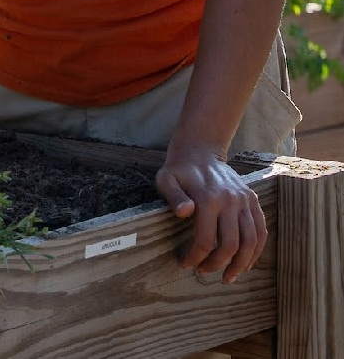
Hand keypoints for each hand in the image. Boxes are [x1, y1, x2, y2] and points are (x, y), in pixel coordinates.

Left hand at [157, 144, 265, 282]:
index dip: (197, 256)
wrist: (200, 152)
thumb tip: (183, 212)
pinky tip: (245, 262)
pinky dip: (256, 250)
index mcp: (208, 198)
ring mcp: (245, 201)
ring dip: (241, 263)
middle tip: (205, 271)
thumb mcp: (166, 180)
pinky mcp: (253, 201)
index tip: (187, 264)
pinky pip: (261, 231)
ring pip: (251, 241)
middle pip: (231, 244)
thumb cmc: (179, 170)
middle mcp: (231, 201)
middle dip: (218, 264)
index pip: (206, 239)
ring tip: (229, 276)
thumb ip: (173, 197)